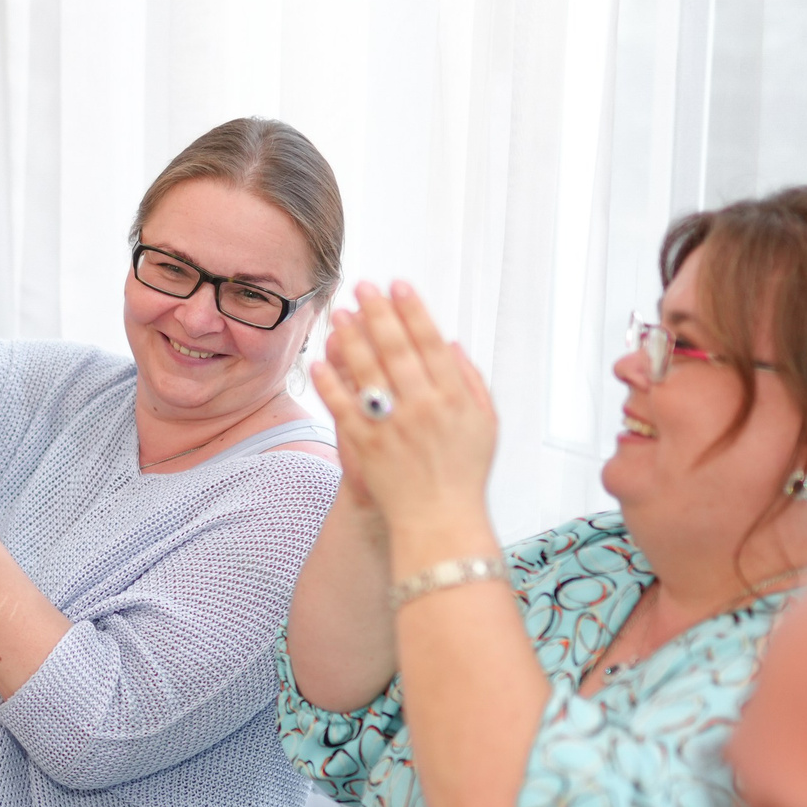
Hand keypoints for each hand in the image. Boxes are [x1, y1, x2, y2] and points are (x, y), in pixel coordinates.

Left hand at [310, 283, 498, 550]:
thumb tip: (451, 343)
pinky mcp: (366, 446)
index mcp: (454, 398)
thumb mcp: (485, 425)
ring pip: (367, 372)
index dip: (413, 310)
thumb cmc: (464, 472)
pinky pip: (343, 407)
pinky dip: (331, 382)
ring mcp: (393, 426)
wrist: (440, 521)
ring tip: (338, 313)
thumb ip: (472, 381)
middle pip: (396, 349)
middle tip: (363, 287)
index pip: (429, 343)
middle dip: (378, 313)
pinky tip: (320, 360)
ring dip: (351, 339)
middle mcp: (423, 407)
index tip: (398, 284)